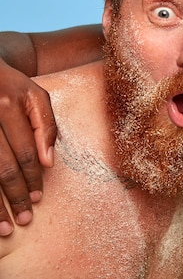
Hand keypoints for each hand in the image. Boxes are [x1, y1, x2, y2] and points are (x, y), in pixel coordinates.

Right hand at [0, 60, 55, 234]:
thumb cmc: (11, 85)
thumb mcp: (35, 94)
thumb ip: (46, 125)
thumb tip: (49, 163)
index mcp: (7, 105)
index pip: (25, 151)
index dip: (33, 178)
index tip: (38, 199)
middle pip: (1, 167)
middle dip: (14, 196)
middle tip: (24, 220)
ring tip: (2, 228)